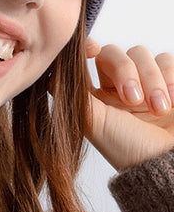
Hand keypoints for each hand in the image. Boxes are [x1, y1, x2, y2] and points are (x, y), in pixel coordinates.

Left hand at [85, 37, 173, 171]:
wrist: (168, 165)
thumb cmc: (130, 150)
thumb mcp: (94, 122)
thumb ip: (75, 95)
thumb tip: (49, 74)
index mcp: (99, 94)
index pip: (88, 56)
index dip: (87, 46)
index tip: (92, 50)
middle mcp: (121, 85)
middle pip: (114, 52)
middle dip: (125, 72)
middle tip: (133, 100)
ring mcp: (147, 82)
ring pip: (141, 53)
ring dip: (151, 79)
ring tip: (158, 109)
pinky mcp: (170, 81)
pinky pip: (166, 59)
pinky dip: (169, 77)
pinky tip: (171, 103)